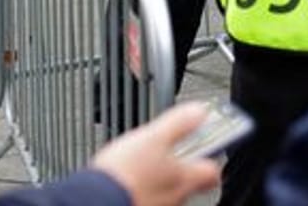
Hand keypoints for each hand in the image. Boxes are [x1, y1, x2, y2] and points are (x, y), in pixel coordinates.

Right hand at [91, 104, 220, 205]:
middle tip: (170, 154)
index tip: (207, 149)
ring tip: (143, 166)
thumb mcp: (154, 136)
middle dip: (182, 169)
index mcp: (184, 177)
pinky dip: (144, 191)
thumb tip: (200, 111)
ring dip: (160, 181)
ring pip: (169, 194)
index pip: (213, 173)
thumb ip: (180, 123)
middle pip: (191, 184)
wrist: (94, 199)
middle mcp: (175, 198)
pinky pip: (149, 200)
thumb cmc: (125, 173)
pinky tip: (129, 182)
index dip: (212, 159)